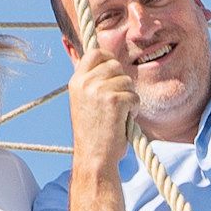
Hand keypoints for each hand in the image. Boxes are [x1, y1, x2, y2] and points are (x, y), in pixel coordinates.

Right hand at [66, 44, 139, 158]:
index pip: (95, 53)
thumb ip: (92, 82)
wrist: (93, 157)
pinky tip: (123, 121)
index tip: (114, 71)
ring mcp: (99, 90)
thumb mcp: (84, 101)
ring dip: (129, 97)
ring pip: (127, 81)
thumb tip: (109, 62)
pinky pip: (134, 96)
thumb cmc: (93, 132)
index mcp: (76, 81)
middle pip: (115, 64)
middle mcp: (85, 82)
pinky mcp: (114, 100)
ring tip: (117, 115)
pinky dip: (133, 109)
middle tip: (116, 102)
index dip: (109, 58)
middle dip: (122, 82)